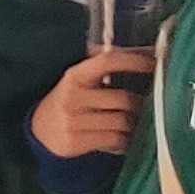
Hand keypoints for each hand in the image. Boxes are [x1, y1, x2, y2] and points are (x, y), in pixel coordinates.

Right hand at [29, 47, 155, 161]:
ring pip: (122, 122)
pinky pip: (115, 140)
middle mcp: (72, 96)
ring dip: (133, 124)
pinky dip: (123, 139)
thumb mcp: (81, 78)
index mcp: (75, 75)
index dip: (133, 61)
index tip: (154, 63)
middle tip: (143, 106)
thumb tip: (148, 51)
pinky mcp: (75, 142)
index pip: (107, 62)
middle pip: (123, 99)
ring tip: (130, 122)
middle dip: (139, 104)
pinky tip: (120, 137)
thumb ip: (108, 63)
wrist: (41, 131)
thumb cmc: (71, 99)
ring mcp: (73, 121)